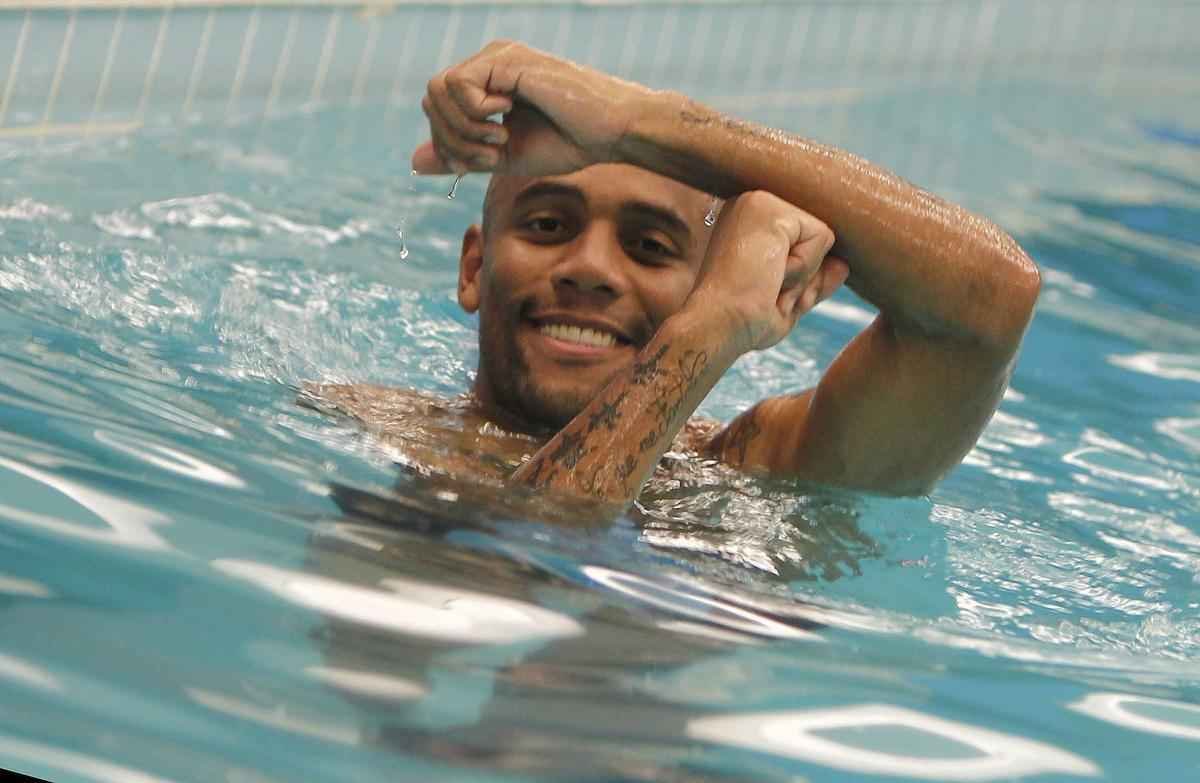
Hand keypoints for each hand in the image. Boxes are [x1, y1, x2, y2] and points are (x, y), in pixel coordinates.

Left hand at [411, 40, 653, 176]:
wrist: (610, 132)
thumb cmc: (568, 143)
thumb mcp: (503, 158)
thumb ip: (460, 156)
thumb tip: (414, 163)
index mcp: (486, 83)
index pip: (436, 108)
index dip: (447, 143)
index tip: (482, 163)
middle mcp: (487, 63)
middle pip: (431, 99)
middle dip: (452, 140)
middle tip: (491, 156)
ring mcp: (496, 57)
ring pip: (438, 90)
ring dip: (464, 129)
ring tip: (500, 140)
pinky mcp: (506, 59)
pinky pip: (459, 85)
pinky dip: (475, 113)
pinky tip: (506, 119)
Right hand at [685, 191, 848, 353]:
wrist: (719, 325)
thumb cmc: (744, 318)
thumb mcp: (786, 296)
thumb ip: (814, 277)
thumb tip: (843, 265)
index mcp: (750, 223)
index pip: (805, 240)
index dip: (797, 276)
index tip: (762, 290)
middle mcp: (751, 205)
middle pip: (816, 239)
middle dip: (803, 275)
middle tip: (764, 289)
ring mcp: (759, 201)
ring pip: (822, 238)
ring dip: (803, 273)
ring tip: (765, 282)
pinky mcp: (771, 209)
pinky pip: (823, 237)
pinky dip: (804, 267)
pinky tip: (770, 272)